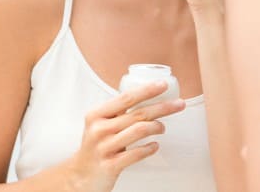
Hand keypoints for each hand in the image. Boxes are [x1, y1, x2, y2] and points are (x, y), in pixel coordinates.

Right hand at [67, 81, 185, 191]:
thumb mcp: (100, 124)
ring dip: (157, 127)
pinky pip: (136, 154)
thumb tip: (146, 97)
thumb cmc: (95, 146)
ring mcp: (105, 147)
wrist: (81, 176)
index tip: (163, 85)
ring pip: (140, 130)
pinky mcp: (111, 165)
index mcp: (97, 115)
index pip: (127, 97)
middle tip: (178, 104)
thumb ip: (118, 112)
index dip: (147, 90)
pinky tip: (155, 146)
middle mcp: (100, 129)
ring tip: (162, 127)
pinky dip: (149, 148)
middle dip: (162, 107)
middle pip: (138, 113)